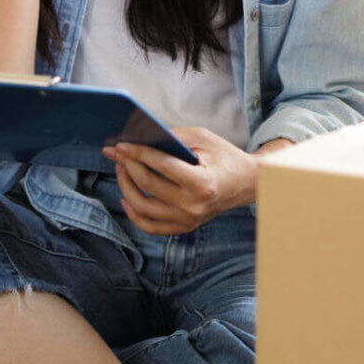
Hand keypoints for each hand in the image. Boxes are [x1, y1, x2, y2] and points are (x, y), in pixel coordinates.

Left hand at [101, 126, 257, 235]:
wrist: (246, 182)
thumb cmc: (224, 156)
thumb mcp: (202, 138)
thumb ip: (172, 137)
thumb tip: (139, 138)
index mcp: (202, 183)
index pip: (161, 167)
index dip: (137, 153)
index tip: (121, 145)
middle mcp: (193, 206)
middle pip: (148, 186)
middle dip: (127, 166)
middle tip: (117, 153)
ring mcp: (188, 220)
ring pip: (143, 208)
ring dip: (125, 186)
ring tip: (122, 170)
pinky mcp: (184, 227)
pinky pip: (150, 226)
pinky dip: (134, 213)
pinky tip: (127, 197)